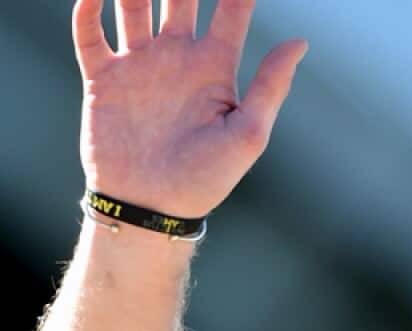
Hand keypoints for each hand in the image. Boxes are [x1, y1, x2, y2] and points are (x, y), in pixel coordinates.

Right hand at [75, 0, 306, 217]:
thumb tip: (300, 41)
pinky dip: (89, 9)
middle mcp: (177, 58)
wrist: (151, 206)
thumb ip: (270, 85)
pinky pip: (90, 34)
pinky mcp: (103, 79)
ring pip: (133, 6)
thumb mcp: (248, 133)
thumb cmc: (206, 179)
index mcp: (215, 68)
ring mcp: (139, 65)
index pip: (231, 13)